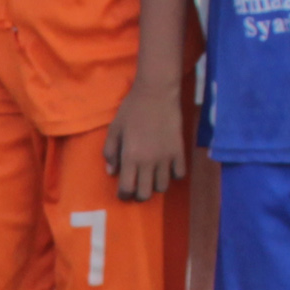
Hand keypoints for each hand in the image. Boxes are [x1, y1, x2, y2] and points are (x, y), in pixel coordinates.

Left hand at [106, 71, 187, 203]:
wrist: (157, 93)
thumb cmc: (132, 110)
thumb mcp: (114, 129)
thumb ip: (110, 152)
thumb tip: (111, 172)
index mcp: (130, 157)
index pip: (127, 189)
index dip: (123, 195)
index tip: (123, 193)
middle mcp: (149, 162)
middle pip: (145, 194)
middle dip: (139, 195)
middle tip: (137, 186)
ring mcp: (166, 158)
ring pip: (162, 187)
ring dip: (155, 185)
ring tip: (151, 176)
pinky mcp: (179, 151)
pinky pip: (179, 174)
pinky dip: (173, 175)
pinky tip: (167, 167)